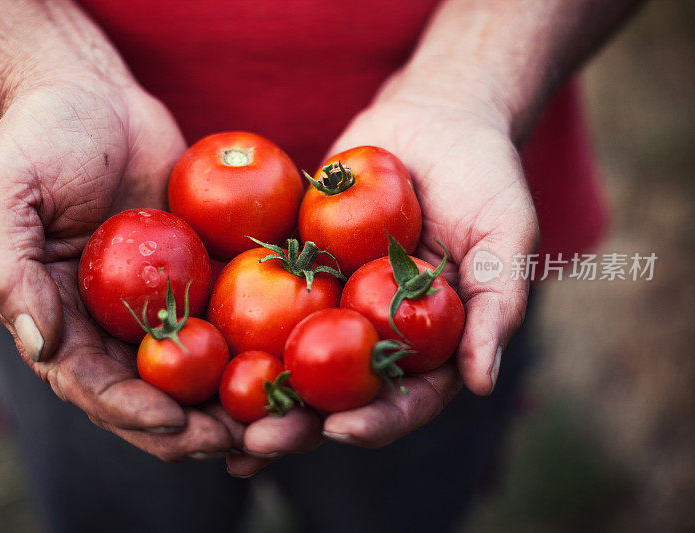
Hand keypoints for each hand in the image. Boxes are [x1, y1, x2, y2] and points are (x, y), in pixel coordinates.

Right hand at [0, 76, 237, 459]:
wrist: (95, 96)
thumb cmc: (39, 138)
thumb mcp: (3, 194)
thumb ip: (9, 271)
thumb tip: (42, 346)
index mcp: (60, 320)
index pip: (92, 385)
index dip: (131, 411)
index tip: (175, 424)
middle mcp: (110, 325)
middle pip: (152, 392)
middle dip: (190, 425)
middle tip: (235, 442)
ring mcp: (160, 303)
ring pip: (198, 369)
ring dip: (232, 401)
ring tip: (273, 422)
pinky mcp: (201, 275)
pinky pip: (229, 317)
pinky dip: (256, 345)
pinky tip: (289, 360)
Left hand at [232, 71, 538, 463]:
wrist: (432, 119)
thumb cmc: (483, 176)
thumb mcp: (504, 235)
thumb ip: (496, 305)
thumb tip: (482, 382)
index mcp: (427, 344)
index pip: (403, 399)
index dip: (376, 422)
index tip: (341, 431)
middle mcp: (376, 335)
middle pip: (336, 396)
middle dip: (299, 427)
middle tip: (256, 446)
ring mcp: (333, 304)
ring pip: (291, 360)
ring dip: (255, 396)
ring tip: (210, 423)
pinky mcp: (296, 269)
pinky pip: (260, 302)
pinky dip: (229, 329)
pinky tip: (190, 349)